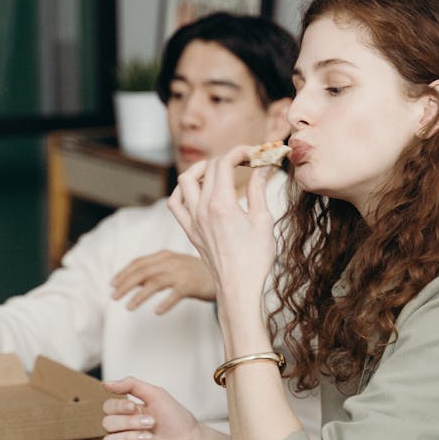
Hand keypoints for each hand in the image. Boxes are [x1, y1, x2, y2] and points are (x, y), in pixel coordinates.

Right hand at [102, 376, 201, 439]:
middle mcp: (126, 429)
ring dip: (128, 438)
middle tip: (150, 423)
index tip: (134, 407)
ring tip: (148, 438)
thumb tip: (105, 383)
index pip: (107, 407)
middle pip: (106, 424)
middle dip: (129, 422)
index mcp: (130, 413)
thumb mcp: (157, 395)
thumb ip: (131, 385)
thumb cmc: (178, 420)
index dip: (117, 406)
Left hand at [110, 251, 215, 313]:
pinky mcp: (192, 285)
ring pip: (155, 282)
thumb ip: (156, 271)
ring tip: (128, 307)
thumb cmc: (196, 273)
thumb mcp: (174, 266)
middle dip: (125, 284)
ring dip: (139, 295)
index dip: (123, 273)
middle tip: (113, 297)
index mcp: (165, 256)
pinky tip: (157, 312)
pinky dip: (165, 303)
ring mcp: (182, 273)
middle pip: (142, 272)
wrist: (225, 273)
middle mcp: (171, 262)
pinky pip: (175, 295)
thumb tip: (133, 281)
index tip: (112, 284)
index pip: (139, 263)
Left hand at [168, 146, 276, 326]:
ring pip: (185, 181)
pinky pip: (175, 204)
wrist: (238, 287)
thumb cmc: (255, 259)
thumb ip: (259, 190)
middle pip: (209, 168)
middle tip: (245, 161)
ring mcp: (193, 220)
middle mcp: (203, 209)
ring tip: (218, 171)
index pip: (225, 163)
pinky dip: (182, 191)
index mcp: (223, 204)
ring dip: (201, 169)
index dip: (240, 152)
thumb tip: (262, 168)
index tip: (254, 153)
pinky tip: (196, 191)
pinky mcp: (190, 230)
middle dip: (227, 158)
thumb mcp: (263, 221)